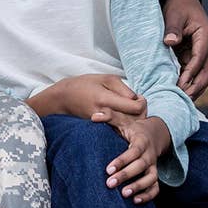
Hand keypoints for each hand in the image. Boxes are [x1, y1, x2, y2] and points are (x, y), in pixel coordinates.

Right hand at [27, 74, 146, 126]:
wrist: (64, 99)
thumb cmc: (85, 85)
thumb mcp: (105, 79)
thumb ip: (123, 89)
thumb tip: (136, 99)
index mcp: (107, 100)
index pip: (136, 108)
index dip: (142, 103)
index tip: (138, 97)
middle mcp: (105, 115)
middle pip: (135, 120)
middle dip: (140, 113)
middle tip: (135, 104)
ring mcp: (103, 124)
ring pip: (128, 126)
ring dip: (132, 119)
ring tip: (128, 109)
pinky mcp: (101, 129)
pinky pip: (119, 129)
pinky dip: (124, 123)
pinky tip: (121, 115)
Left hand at [105, 116, 169, 203]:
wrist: (154, 134)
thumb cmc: (133, 128)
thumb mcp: (123, 120)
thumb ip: (109, 116)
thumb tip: (94, 116)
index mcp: (141, 141)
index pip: (133, 151)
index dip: (122, 160)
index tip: (108, 169)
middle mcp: (149, 154)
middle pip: (140, 166)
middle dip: (126, 175)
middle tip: (110, 184)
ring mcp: (153, 166)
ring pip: (151, 178)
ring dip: (138, 187)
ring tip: (124, 194)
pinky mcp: (154, 175)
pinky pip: (155, 187)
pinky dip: (148, 195)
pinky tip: (135, 201)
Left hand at [162, 0, 207, 97]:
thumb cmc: (178, 6)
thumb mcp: (174, 15)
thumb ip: (172, 29)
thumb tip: (170, 41)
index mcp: (206, 36)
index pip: (200, 59)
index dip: (191, 74)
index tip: (181, 86)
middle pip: (207, 72)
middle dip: (197, 87)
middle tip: (184, 100)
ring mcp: (205, 52)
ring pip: (204, 75)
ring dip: (195, 88)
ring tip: (183, 101)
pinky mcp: (197, 55)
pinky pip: (195, 72)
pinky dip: (190, 82)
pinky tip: (180, 92)